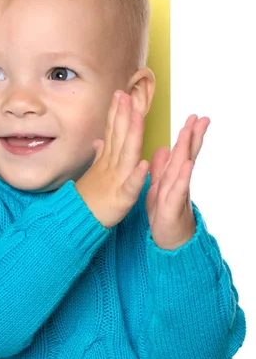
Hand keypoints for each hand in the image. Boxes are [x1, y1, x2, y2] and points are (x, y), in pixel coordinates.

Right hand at [75, 90, 148, 228]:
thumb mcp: (95, 172)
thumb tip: (98, 140)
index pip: (112, 131)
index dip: (117, 112)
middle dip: (123, 115)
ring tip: (138, 117)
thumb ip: (99, 154)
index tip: (121, 93)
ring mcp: (116, 180)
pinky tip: (143, 165)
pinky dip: (136, 176)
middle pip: (119, 137)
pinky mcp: (122, 198)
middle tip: (126, 94)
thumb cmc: (88, 198)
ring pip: (126, 155)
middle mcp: (111, 166)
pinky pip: (130, 186)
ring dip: (132, 135)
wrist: (78, 221)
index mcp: (107, 160)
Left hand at [146, 114, 210, 249]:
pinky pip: (177, 189)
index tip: (194, 117)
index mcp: (173, 176)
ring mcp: (177, 193)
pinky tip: (187, 164)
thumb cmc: (164, 214)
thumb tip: (163, 149)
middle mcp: (178, 182)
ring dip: (187, 149)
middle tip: (201, 117)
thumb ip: (161, 169)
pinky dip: (182, 176)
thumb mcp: (158, 187)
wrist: (168, 241)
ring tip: (191, 132)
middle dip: (193, 136)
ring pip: (183, 168)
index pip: (181, 151)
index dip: (187, 135)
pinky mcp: (172, 207)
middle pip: (186, 155)